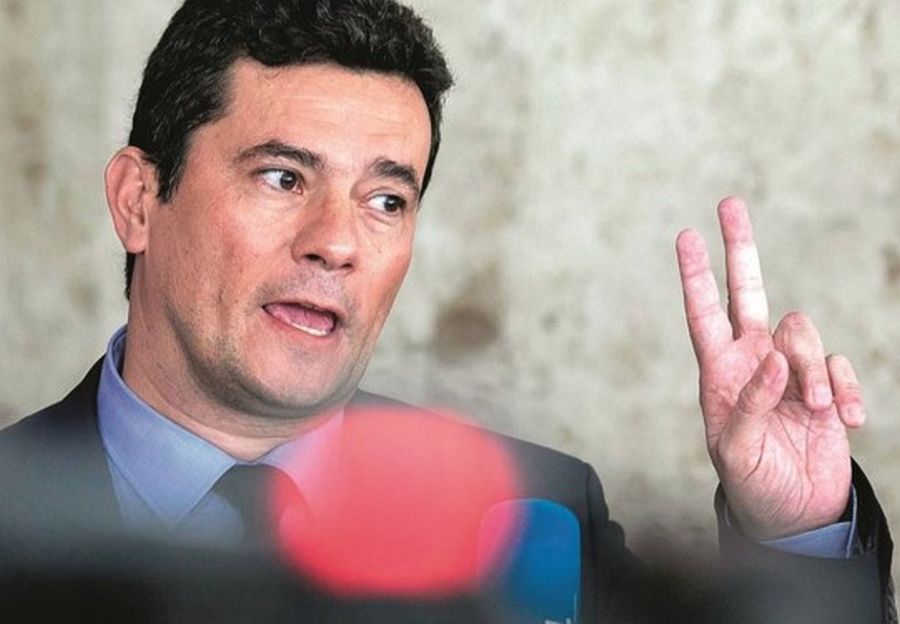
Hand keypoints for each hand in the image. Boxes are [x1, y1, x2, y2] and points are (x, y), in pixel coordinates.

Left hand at [676, 197, 864, 538]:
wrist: (794, 513)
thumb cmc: (751, 483)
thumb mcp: (735, 451)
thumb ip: (748, 403)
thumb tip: (770, 357)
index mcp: (719, 372)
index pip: (703, 314)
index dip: (695, 276)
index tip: (687, 235)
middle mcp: (752, 361)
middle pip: (747, 292)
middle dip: (739, 249)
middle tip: (729, 204)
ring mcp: (789, 372)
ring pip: (801, 331)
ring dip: (812, 368)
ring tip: (818, 410)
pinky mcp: (825, 387)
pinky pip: (839, 365)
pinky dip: (846, 389)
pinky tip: (848, 421)